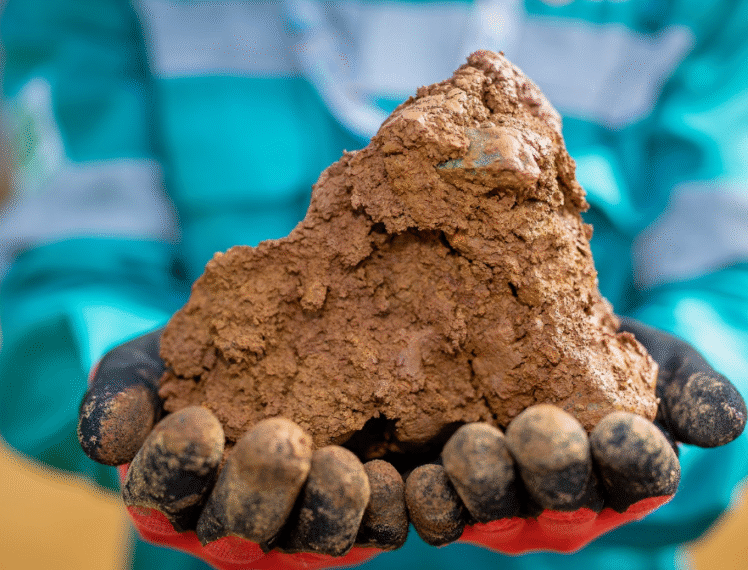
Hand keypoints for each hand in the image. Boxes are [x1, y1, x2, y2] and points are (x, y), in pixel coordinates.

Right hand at [78, 329, 393, 569]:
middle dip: (259, 493)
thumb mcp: (145, 365)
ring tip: (342, 463)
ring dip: (329, 508)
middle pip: (241, 531)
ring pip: (315, 540)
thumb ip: (119, 395)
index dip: (176, 466)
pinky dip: (387, 508)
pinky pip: (377, 528)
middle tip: (279, 441)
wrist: (267, 350)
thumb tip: (112, 439)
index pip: (165, 494)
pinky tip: (395, 473)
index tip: (196, 421)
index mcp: (175, 496)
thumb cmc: (193, 363)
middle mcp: (233, 526)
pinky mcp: (359, 517)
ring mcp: (298, 528)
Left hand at [413, 317, 747, 553]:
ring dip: (479, 485)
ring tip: (469, 446)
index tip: (624, 429)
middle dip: (551, 470)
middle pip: (561, 501)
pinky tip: (407, 470)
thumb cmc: (623, 363)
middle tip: (538, 430)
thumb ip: (697, 394)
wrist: (554, 352)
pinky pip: (436, 506)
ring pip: (492, 511)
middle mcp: (569, 505)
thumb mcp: (670, 367)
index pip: (639, 477)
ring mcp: (508, 504)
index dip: (632, 459)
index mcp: (628, 478)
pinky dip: (422, 494)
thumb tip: (726, 424)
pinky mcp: (453, 491)